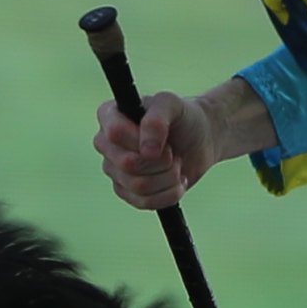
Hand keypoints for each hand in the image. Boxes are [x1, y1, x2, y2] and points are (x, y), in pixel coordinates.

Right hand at [94, 89, 203, 210]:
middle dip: (161, 161)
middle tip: (172, 152)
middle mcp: (106, 144)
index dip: (141, 140)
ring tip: (176, 165)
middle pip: (127, 164)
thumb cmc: (182, 117)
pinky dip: (169, 194)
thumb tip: (146, 152)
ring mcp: (114, 170)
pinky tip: (177, 182)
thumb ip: (156, 120)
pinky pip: (145, 203)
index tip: (164, 138)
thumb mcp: (172, 105)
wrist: (199, 140)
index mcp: (109, 116)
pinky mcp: (127, 192)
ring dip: (168, 177)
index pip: (115, 133)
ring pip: (138, 186)